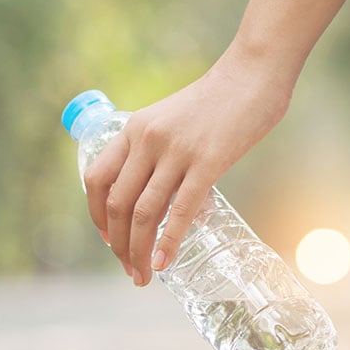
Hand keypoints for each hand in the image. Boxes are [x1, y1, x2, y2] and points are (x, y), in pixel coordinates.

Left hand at [83, 52, 293, 285]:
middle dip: (118, 245)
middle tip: (129, 269)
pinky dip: (168, 242)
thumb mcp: (173, 121)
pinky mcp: (207, 162)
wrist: (252, 74)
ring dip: (137, 251)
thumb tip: (172, 203)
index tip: (108, 239)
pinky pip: (180, 211)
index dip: (97, 215)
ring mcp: (175, 151)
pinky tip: (164, 262)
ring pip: (143, 213)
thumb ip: (163, 156)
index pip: (96, 178)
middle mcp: (146, 140)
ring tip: (143, 276)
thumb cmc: (218, 101)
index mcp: (133, 129)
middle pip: (116, 204)